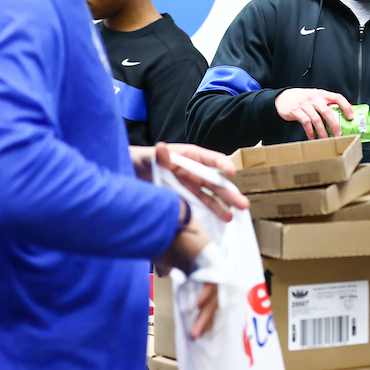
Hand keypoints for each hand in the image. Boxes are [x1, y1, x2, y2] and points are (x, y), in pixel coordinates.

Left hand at [131, 143, 246, 221]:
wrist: (127, 175)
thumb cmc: (139, 160)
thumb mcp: (147, 157)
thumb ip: (157, 156)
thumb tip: (161, 147)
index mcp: (189, 156)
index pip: (210, 160)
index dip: (222, 165)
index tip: (231, 173)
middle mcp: (193, 171)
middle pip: (214, 181)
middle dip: (229, 192)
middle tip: (243, 204)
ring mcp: (189, 186)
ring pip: (209, 196)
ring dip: (222, 206)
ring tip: (233, 217)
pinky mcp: (183, 199)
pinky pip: (199, 206)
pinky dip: (209, 213)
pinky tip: (219, 221)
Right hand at [154, 214, 218, 338]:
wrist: (167, 216)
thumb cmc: (165, 233)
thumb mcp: (164, 256)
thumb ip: (166, 265)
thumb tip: (165, 274)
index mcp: (201, 266)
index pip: (207, 295)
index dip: (205, 312)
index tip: (199, 329)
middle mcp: (210, 265)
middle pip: (214, 298)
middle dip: (206, 320)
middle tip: (198, 337)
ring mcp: (211, 262)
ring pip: (213, 294)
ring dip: (204, 315)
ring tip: (195, 332)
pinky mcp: (208, 258)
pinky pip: (209, 282)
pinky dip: (202, 296)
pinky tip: (194, 308)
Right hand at [275, 88, 353, 139]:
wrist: (282, 98)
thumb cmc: (302, 99)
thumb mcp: (314, 97)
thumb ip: (325, 104)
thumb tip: (340, 118)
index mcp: (321, 94)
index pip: (337, 97)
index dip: (346, 107)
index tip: (351, 117)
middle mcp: (313, 98)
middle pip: (327, 112)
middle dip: (334, 125)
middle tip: (338, 135)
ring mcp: (304, 104)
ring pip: (316, 119)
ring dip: (322, 131)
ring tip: (326, 139)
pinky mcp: (295, 111)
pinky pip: (305, 123)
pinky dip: (310, 132)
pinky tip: (313, 137)